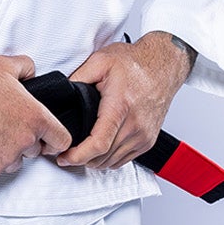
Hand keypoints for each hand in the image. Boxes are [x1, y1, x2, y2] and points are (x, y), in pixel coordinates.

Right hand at [0, 54, 72, 181]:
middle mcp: (24, 141)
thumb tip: (32, 74)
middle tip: (2, 128)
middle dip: (22, 142)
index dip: (54, 140)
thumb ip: (27, 69)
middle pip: (34, 151)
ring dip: (4, 154)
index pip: (61, 140)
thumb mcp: (5, 65)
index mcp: (35, 118)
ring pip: (13, 163)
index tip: (48, 141)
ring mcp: (6, 158)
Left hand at [54, 32, 192, 169]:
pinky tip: (100, 149)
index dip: (77, 156)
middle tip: (66, 152)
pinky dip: (108, 159)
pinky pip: (123, 160)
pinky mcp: (148, 141)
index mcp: (120, 106)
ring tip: (80, 151)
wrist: (163, 65)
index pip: (98, 144)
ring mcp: (143, 135)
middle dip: (80, 159)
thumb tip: (60, 94)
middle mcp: (135, 125)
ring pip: (111, 163)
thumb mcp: (100, 61)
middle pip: (102, 158)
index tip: (63, 157)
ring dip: (94, 161)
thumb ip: (77, 78)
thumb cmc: (135, 63)